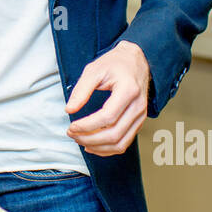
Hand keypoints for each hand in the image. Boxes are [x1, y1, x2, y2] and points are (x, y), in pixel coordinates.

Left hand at [65, 41, 150, 156]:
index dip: (87, 126)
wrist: (136, 61)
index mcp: (128, 90)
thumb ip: (81, 90)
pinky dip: (108, 149)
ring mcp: (141, 116)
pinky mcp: (139, 122)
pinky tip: (93, 145)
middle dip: (89, 139)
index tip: (71, 126)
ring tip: (80, 140)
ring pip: (120, 143)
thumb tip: (69, 110)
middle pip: (114, 134)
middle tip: (72, 134)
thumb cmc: (115, 64)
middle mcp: (138, 106)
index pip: (107, 117)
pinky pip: (124, 142)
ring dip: (98, 147)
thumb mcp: (94, 70)